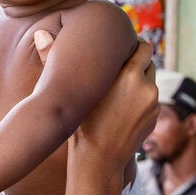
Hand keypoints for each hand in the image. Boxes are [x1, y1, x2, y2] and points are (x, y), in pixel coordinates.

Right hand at [58, 40, 157, 194]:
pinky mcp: (154, 118)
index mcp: (129, 75)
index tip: (124, 46)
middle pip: (150, 63)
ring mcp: (153, 104)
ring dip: (139, 82)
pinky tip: (122, 107)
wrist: (98, 161)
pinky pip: (150, 100)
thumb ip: (54, 57)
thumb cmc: (79, 124)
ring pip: (150, 82)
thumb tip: (40, 33)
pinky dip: (140, 99)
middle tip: (119, 67)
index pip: (145, 47)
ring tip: (118, 88)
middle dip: (137, 63)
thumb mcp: (70, 89)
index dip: (135, 44)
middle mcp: (146, 87)